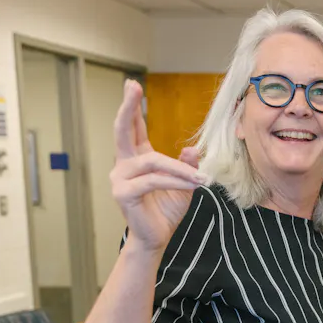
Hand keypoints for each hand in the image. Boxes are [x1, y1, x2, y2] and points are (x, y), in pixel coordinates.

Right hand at [110, 79, 205, 253]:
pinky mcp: (123, 193)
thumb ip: (186, 165)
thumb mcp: (184, 184)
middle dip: (128, 107)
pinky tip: (193, 184)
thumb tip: (191, 149)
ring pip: (153, 162)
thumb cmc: (166, 211)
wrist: (156, 238)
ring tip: (202, 178)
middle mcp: (124, 165)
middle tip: (132, 86)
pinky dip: (176, 181)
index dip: (132, 107)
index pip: (133, 128)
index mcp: (136, 159)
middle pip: (123, 131)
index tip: (132, 84)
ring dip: (180, 169)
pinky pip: (154, 180)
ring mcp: (120, 178)